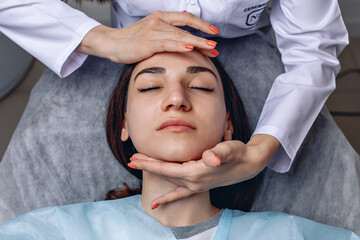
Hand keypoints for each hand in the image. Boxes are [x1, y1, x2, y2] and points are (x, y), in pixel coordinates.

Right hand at [76, 11, 219, 63]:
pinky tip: (191, 49)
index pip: (186, 18)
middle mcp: (158, 21)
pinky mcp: (147, 43)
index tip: (214, 32)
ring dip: (197, 43)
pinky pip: (167, 44)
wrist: (112, 43)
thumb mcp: (152, 31)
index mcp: (161, 17)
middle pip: (186, 28)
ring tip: (211, 48)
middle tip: (216, 45)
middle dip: (203, 37)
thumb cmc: (133, 40)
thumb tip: (184, 23)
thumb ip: (168, 29)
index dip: (201, 24)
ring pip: (180, 36)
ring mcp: (153, 31)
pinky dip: (180, 46)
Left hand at [129, 134, 279, 207]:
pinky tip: (156, 205)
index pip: (166, 168)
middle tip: (130, 160)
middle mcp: (193, 182)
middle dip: (146, 166)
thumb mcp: (229, 149)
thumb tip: (212, 159)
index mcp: (196, 173)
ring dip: (153, 173)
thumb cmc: (238, 153)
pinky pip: (178, 194)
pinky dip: (166, 198)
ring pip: (168, 180)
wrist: (250, 163)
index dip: (149, 163)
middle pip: (164, 174)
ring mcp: (196, 185)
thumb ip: (219, 153)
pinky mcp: (199, 185)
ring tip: (138, 168)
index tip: (134, 158)